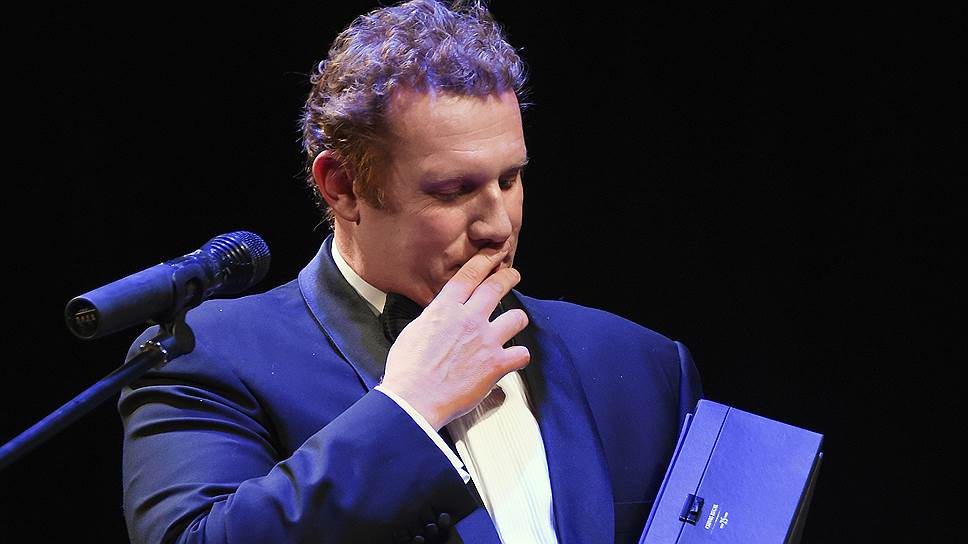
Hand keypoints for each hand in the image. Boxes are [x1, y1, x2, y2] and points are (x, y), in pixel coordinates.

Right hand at [380, 249, 530, 429]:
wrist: (413, 400)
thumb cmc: (407, 371)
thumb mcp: (414, 332)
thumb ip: (434, 319)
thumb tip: (442, 316)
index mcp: (444, 310)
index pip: (469, 275)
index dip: (484, 261)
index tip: (493, 256)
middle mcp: (468, 320)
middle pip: (496, 287)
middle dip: (508, 277)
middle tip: (513, 275)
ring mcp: (485, 341)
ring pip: (516, 317)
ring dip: (517, 319)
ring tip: (516, 322)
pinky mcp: (496, 364)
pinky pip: (521, 354)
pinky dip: (519, 356)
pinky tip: (515, 358)